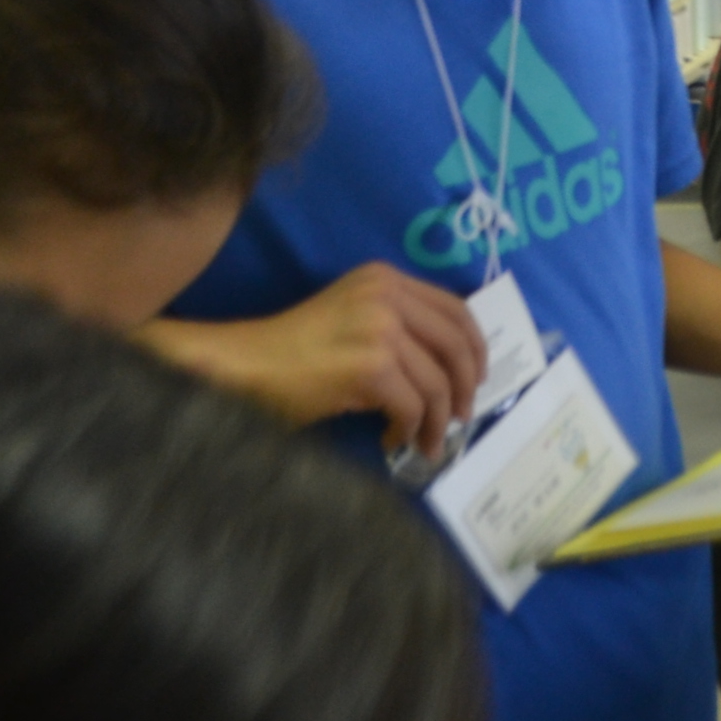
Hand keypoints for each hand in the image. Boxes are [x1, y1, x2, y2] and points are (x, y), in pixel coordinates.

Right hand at [167, 262, 490, 457]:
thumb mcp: (353, 317)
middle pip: (456, 344)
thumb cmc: (292, 350)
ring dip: (436, 419)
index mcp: (386, 279)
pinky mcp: (371, 366)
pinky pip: (412, 406)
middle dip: (465, 386)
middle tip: (459, 416)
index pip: (455, 308)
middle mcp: (388, 296)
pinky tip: (394, 440)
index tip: (478, 376)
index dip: (475, 345)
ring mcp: (381, 329)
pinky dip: (410, 429)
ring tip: (427, 441)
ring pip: (437, 382)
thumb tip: (448, 369)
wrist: (243, 365)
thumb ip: (399, 326)